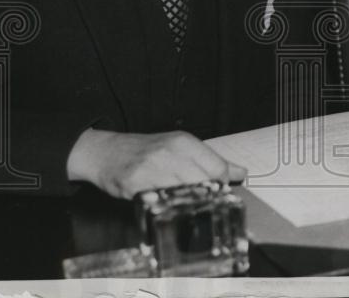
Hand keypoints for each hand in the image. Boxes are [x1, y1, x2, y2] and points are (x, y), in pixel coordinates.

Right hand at [66, 129, 245, 198]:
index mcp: (184, 142)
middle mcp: (170, 152)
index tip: (217, 191)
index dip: (221, 184)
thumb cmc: (147, 151)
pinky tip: (165, 204)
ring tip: (182, 203)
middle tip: (200, 201)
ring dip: (187, 203)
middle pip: (203, 182)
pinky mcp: (135, 185)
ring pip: (184, 193)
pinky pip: (159, 202)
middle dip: (206, 196)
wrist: (107, 153)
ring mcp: (151, 168)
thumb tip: (241, 173)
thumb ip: (211, 161)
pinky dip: (166, 207)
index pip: (217, 167)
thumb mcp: (181, 148)